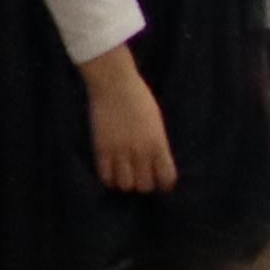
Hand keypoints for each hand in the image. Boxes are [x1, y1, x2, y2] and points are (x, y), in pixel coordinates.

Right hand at [82, 48, 176, 195]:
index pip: (167, 178)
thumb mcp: (156, 122)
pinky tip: (110, 170)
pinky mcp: (102, 148)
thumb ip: (157, 144)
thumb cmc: (138, 98)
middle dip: (143, 183)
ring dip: (125, 182)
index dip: (164, 183)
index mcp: (158, 144)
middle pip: (145, 186)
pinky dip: (109, 177)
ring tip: (123, 174)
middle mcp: (141, 151)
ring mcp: (120, 151)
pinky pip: (105, 175)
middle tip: (139, 176)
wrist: (114, 83)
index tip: (160, 181)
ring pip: (125, 185)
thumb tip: (155, 162)